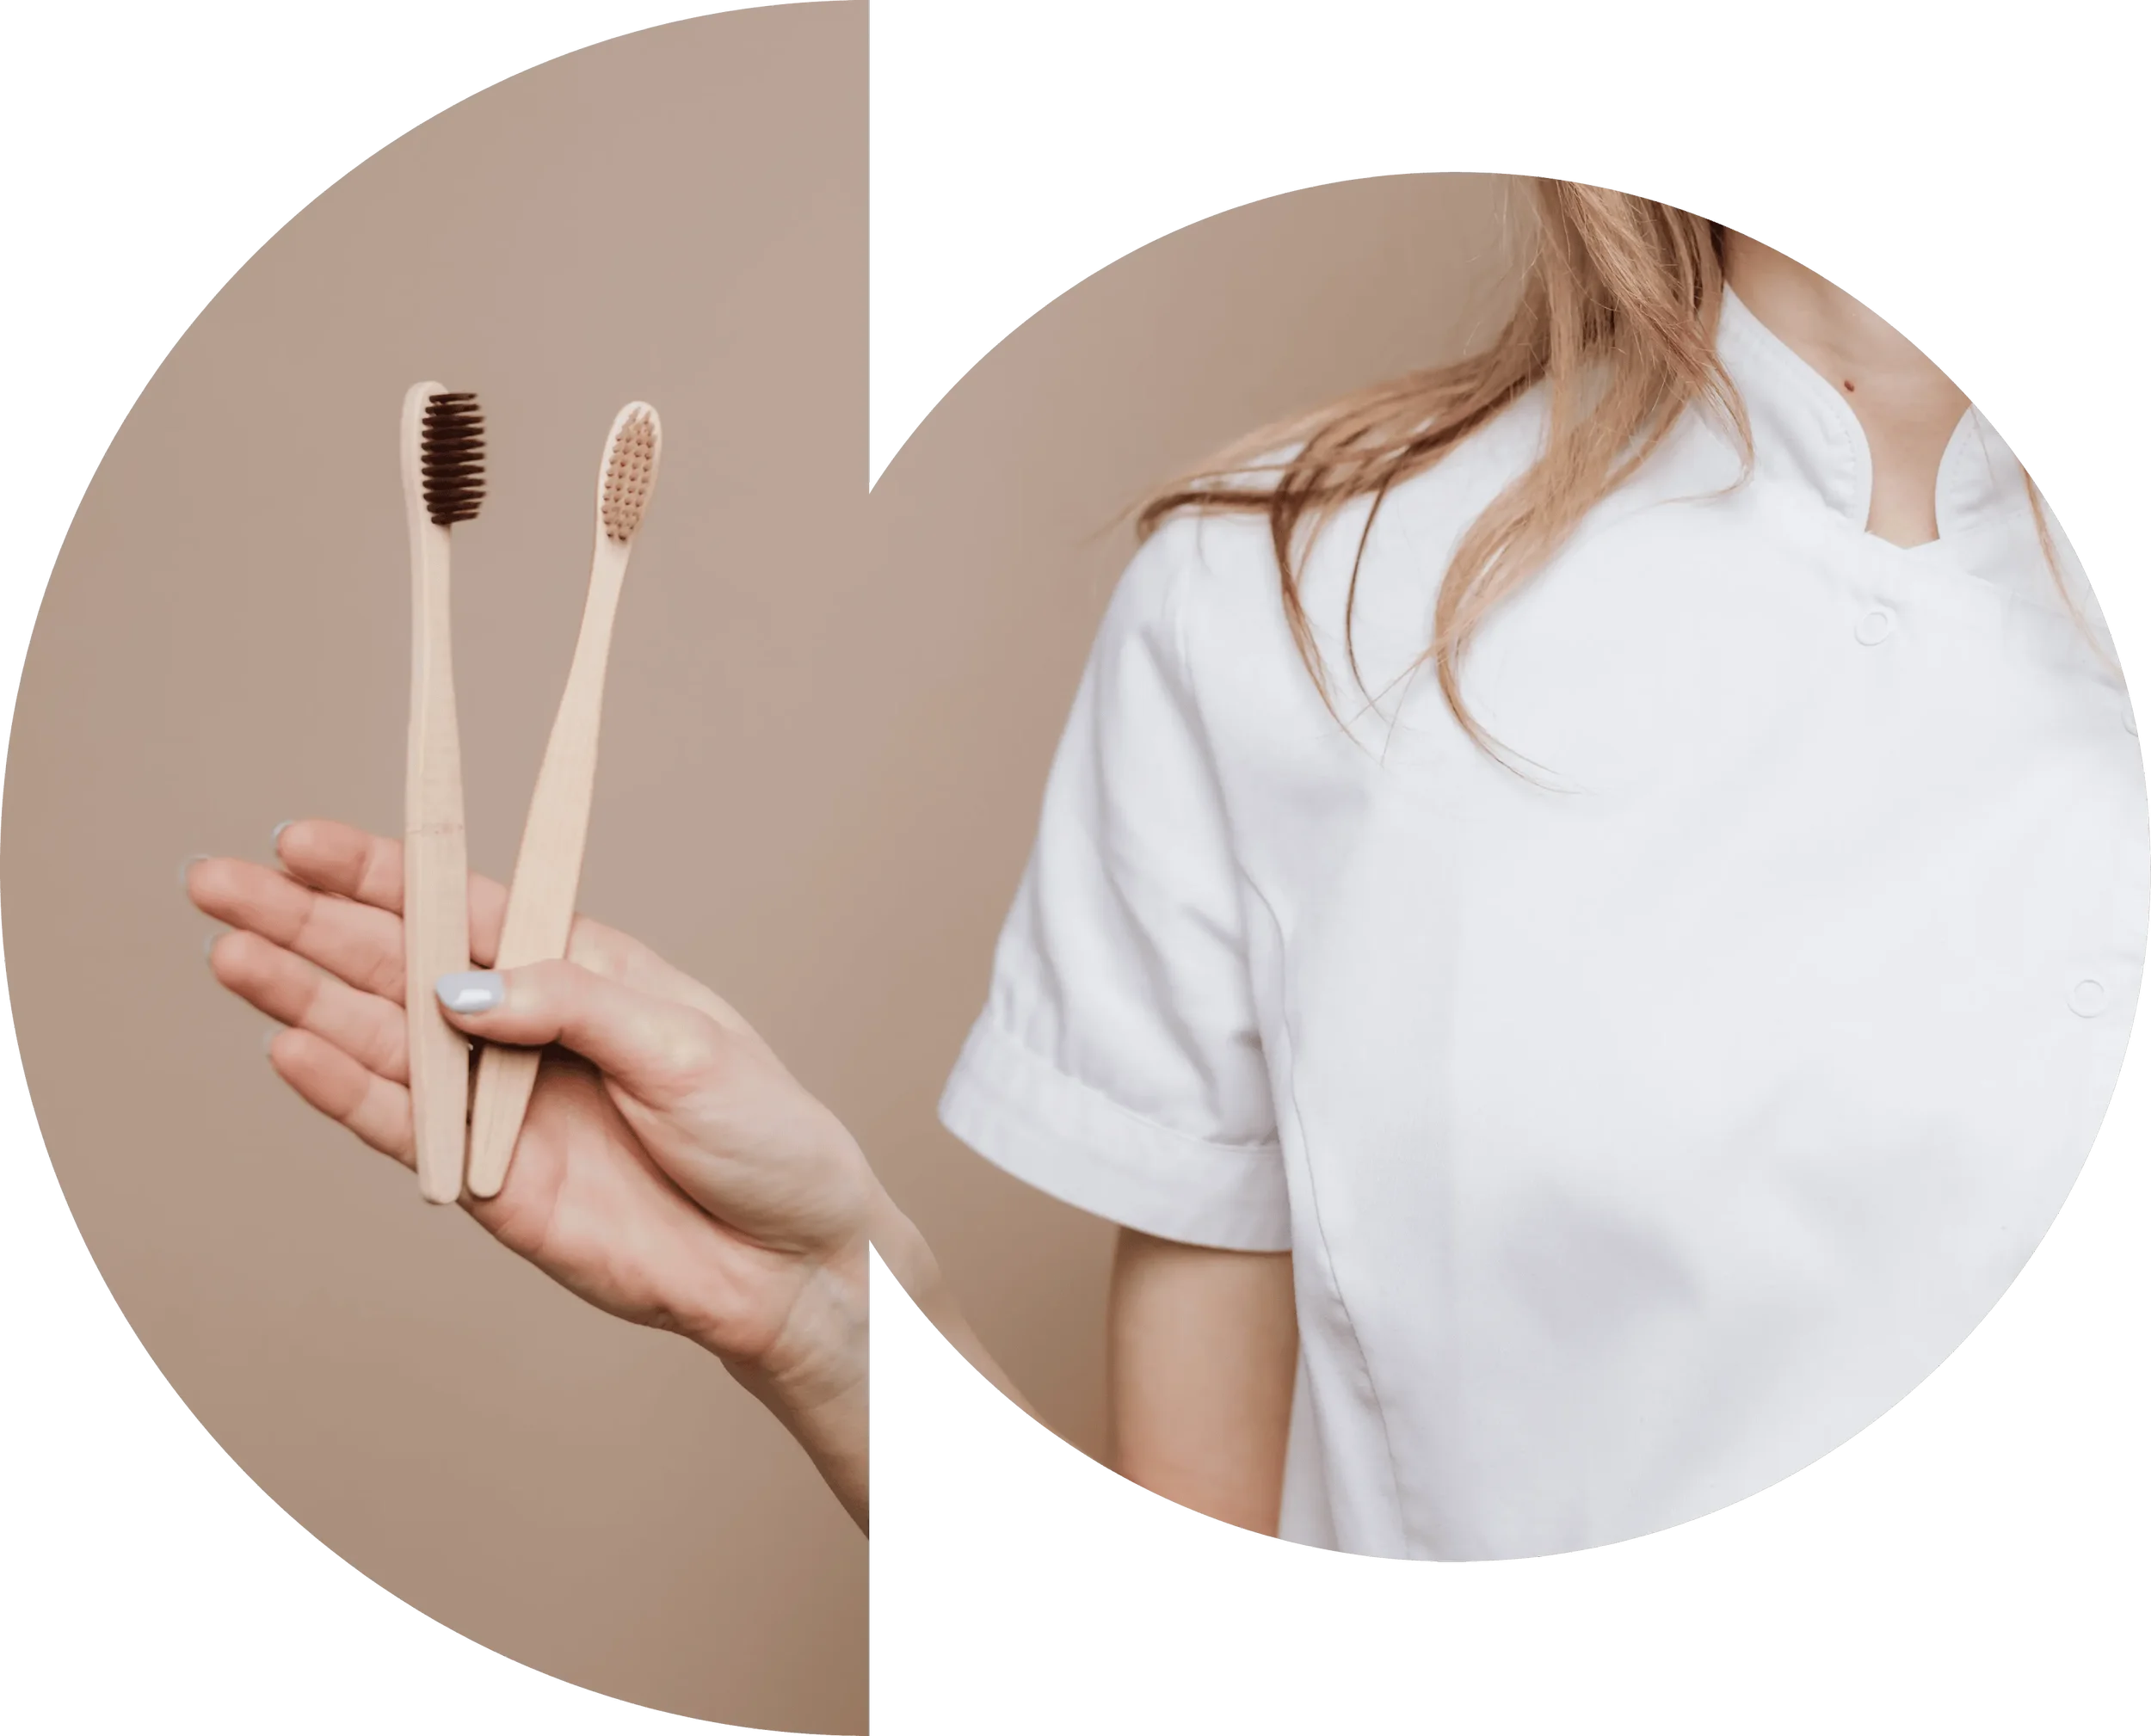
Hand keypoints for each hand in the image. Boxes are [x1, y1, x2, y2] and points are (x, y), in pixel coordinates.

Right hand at [187, 819, 915, 1520]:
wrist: (787, 1262)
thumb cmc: (761, 1136)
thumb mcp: (684, 1047)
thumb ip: (570, 1007)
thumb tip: (455, 987)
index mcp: (582, 967)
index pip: (464, 904)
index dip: (381, 872)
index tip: (300, 841)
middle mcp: (528, 1026)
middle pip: (400, 963)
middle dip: (308, 924)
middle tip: (218, 884)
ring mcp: (501, 1102)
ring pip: (384, 1040)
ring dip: (306, 999)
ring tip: (232, 956)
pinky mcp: (488, 1181)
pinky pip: (408, 1129)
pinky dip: (348, 1094)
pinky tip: (289, 1052)